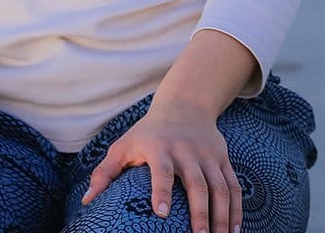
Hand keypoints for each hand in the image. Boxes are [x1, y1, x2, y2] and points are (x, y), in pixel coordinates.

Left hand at [81, 97, 240, 232]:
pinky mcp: (223, 159)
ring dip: (222, 217)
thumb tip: (88, 201)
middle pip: (197, 183)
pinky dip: (236, 210)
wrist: (184, 104)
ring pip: (220, 187)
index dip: (161, 190)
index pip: (161, 169)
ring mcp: (208, 155)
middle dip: (199, 212)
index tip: (161, 213)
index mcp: (159, 147)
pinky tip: (234, 232)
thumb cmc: (147, 133)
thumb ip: (106, 173)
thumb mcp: (124, 145)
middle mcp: (186, 150)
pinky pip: (234, 186)